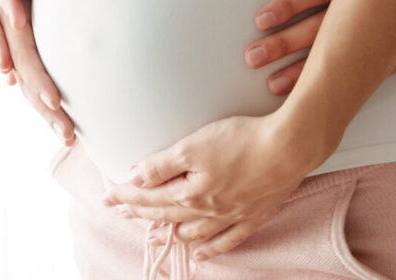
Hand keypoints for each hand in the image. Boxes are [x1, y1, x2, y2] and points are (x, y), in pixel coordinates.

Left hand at [97, 113, 320, 264]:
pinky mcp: (253, 215)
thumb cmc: (242, 141)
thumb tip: (135, 178)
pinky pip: (227, 240)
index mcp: (189, 192)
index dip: (126, 196)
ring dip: (170, 233)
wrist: (289, 148)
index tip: (107, 197)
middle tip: (120, 212)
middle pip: (166, 213)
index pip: (149, 196)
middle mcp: (207, 209)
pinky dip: (211, 249)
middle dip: (140, 212)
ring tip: (153, 236)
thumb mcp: (193, 146)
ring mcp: (231, 216)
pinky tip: (201, 255)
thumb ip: (162, 165)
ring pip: (193, 231)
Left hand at [244, 0, 395, 94]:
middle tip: (252, 55)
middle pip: (322, 27)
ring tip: (271, 83)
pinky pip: (373, 72)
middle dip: (284, 43)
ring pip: (343, 55)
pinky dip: (346, 83)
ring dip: (306, 71)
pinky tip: (322, 95)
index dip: (290, 4)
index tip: (261, 18)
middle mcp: (380, 4)